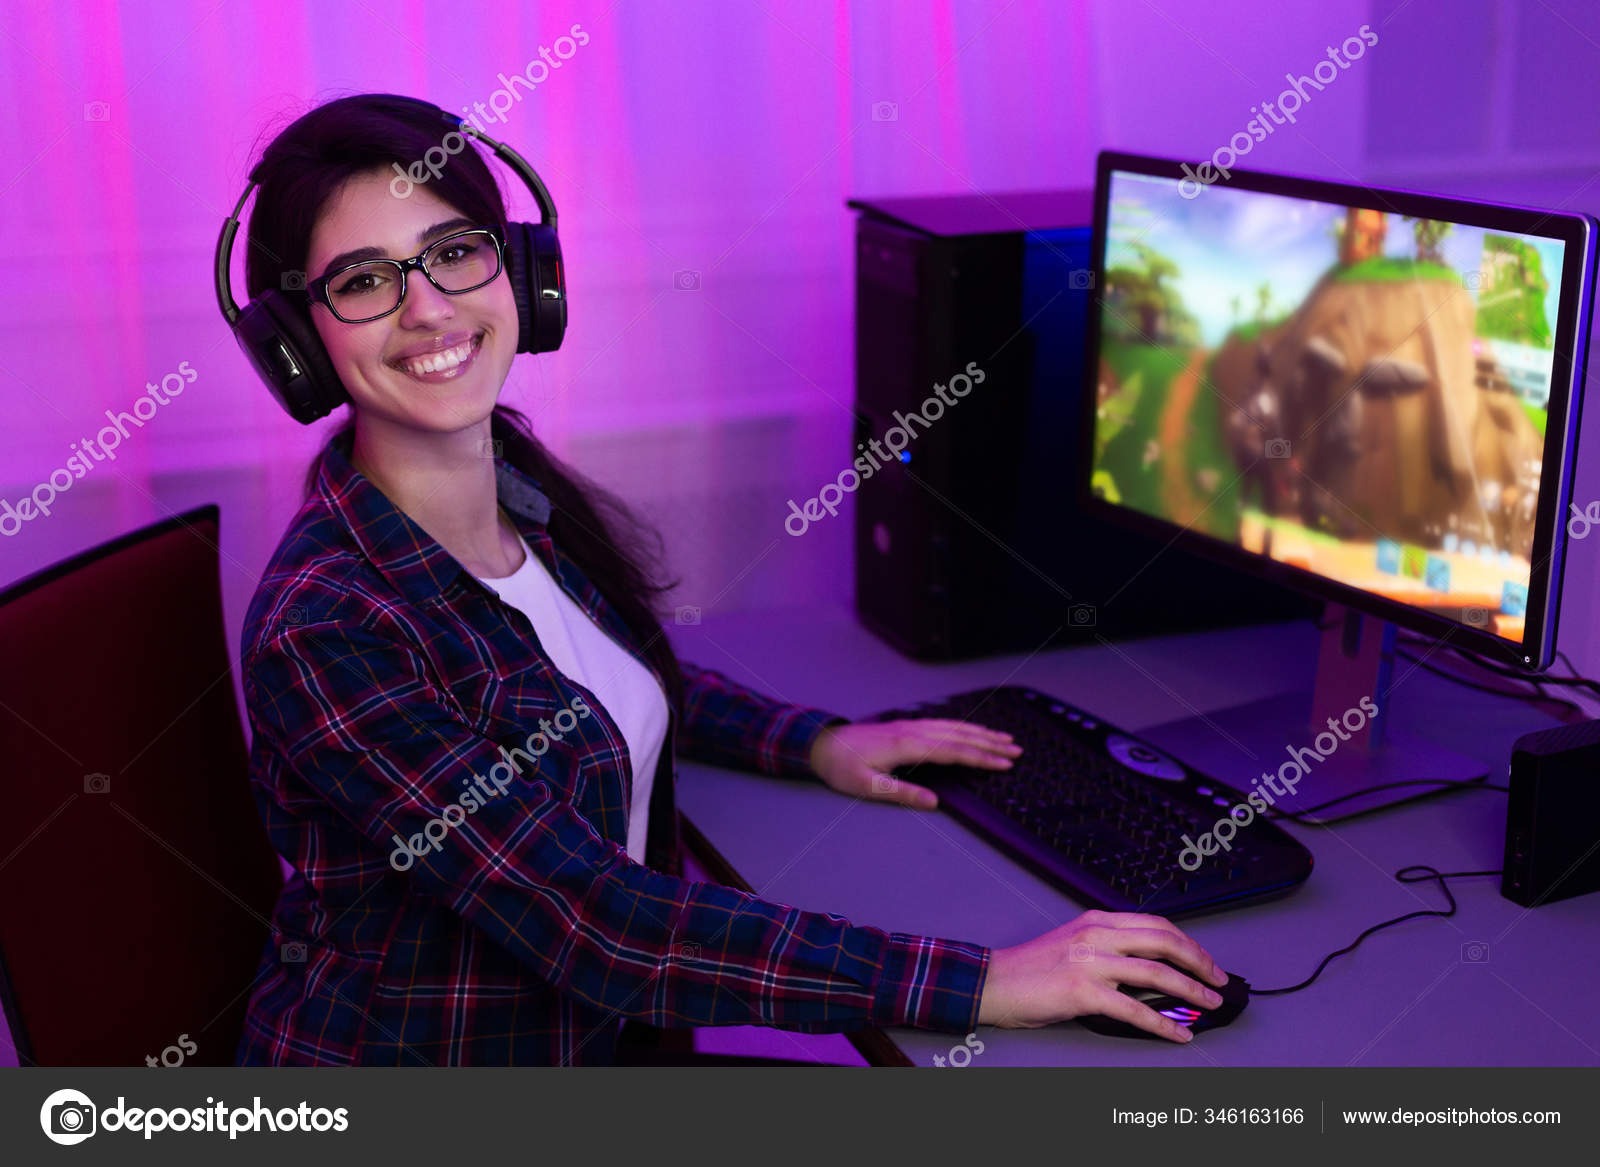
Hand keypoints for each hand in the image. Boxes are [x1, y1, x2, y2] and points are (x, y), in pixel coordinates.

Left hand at [807, 718, 1021, 808]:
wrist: (822, 744)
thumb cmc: (842, 767)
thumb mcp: (867, 786)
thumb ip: (902, 793)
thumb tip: (935, 802)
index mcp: (907, 745)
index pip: (953, 751)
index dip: (981, 757)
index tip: (1005, 763)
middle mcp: (913, 731)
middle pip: (960, 735)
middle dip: (990, 743)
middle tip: (1017, 750)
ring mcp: (910, 726)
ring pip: (953, 727)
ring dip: (980, 732)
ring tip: (1004, 738)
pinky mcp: (906, 726)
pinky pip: (942, 723)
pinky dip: (963, 726)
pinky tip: (971, 729)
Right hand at [976, 909, 1228, 1041]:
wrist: (995, 982)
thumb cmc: (1032, 968)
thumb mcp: (1074, 943)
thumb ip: (1109, 946)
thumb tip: (1152, 967)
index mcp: (1096, 920)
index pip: (1156, 924)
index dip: (1188, 943)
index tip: (1205, 960)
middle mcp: (1096, 935)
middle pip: (1164, 941)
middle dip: (1199, 961)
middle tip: (1218, 980)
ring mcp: (1090, 962)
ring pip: (1156, 972)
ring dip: (1191, 990)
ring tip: (1208, 1005)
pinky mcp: (1083, 991)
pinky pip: (1135, 1008)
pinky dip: (1163, 1024)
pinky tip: (1178, 1034)